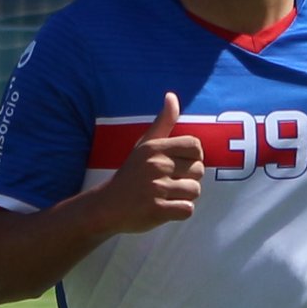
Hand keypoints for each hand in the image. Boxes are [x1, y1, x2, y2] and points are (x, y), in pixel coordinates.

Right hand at [100, 93, 205, 233]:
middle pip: (199, 170)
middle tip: (170, 182)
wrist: (107, 205)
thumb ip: (163, 122)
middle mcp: (157, 165)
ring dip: (185, 196)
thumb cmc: (131, 173)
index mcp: (156, 148)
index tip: (181, 164)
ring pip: (195, 191)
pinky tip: (166, 208)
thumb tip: (171, 96)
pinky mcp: (157, 210)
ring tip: (167, 195)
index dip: (194, 157)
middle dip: (189, 178)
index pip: (196, 146)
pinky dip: (180, 211)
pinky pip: (187, 209)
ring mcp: (157, 189)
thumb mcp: (144, 145)